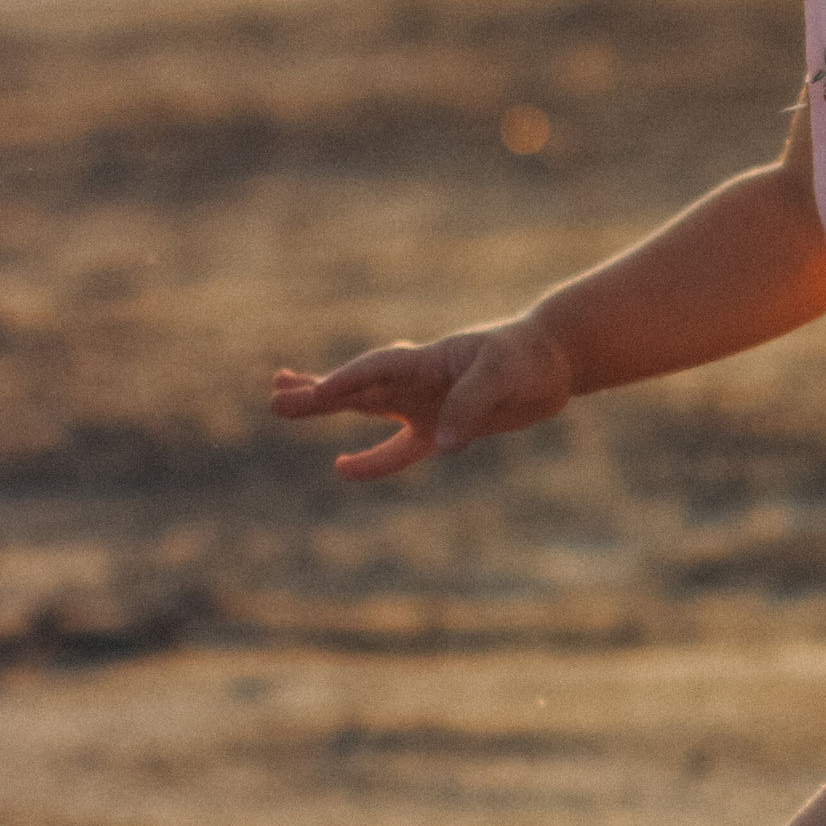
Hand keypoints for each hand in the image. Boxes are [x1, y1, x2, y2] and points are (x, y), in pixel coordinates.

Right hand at [270, 317, 576, 478]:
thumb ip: (471, 406)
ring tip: (281, 402)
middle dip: (318, 394)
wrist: (550, 362)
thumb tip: (444, 445)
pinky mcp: (439, 428)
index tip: (317, 392)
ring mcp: (423, 402)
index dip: (348, 381)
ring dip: (327, 407)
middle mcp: (417, 380)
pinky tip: (341, 466)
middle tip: (275, 398)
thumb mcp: (503, 376)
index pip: (378, 369)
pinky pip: (398, 449)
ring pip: (365, 407)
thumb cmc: (526, 359)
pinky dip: (372, 460)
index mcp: (428, 360)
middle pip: (358, 388)